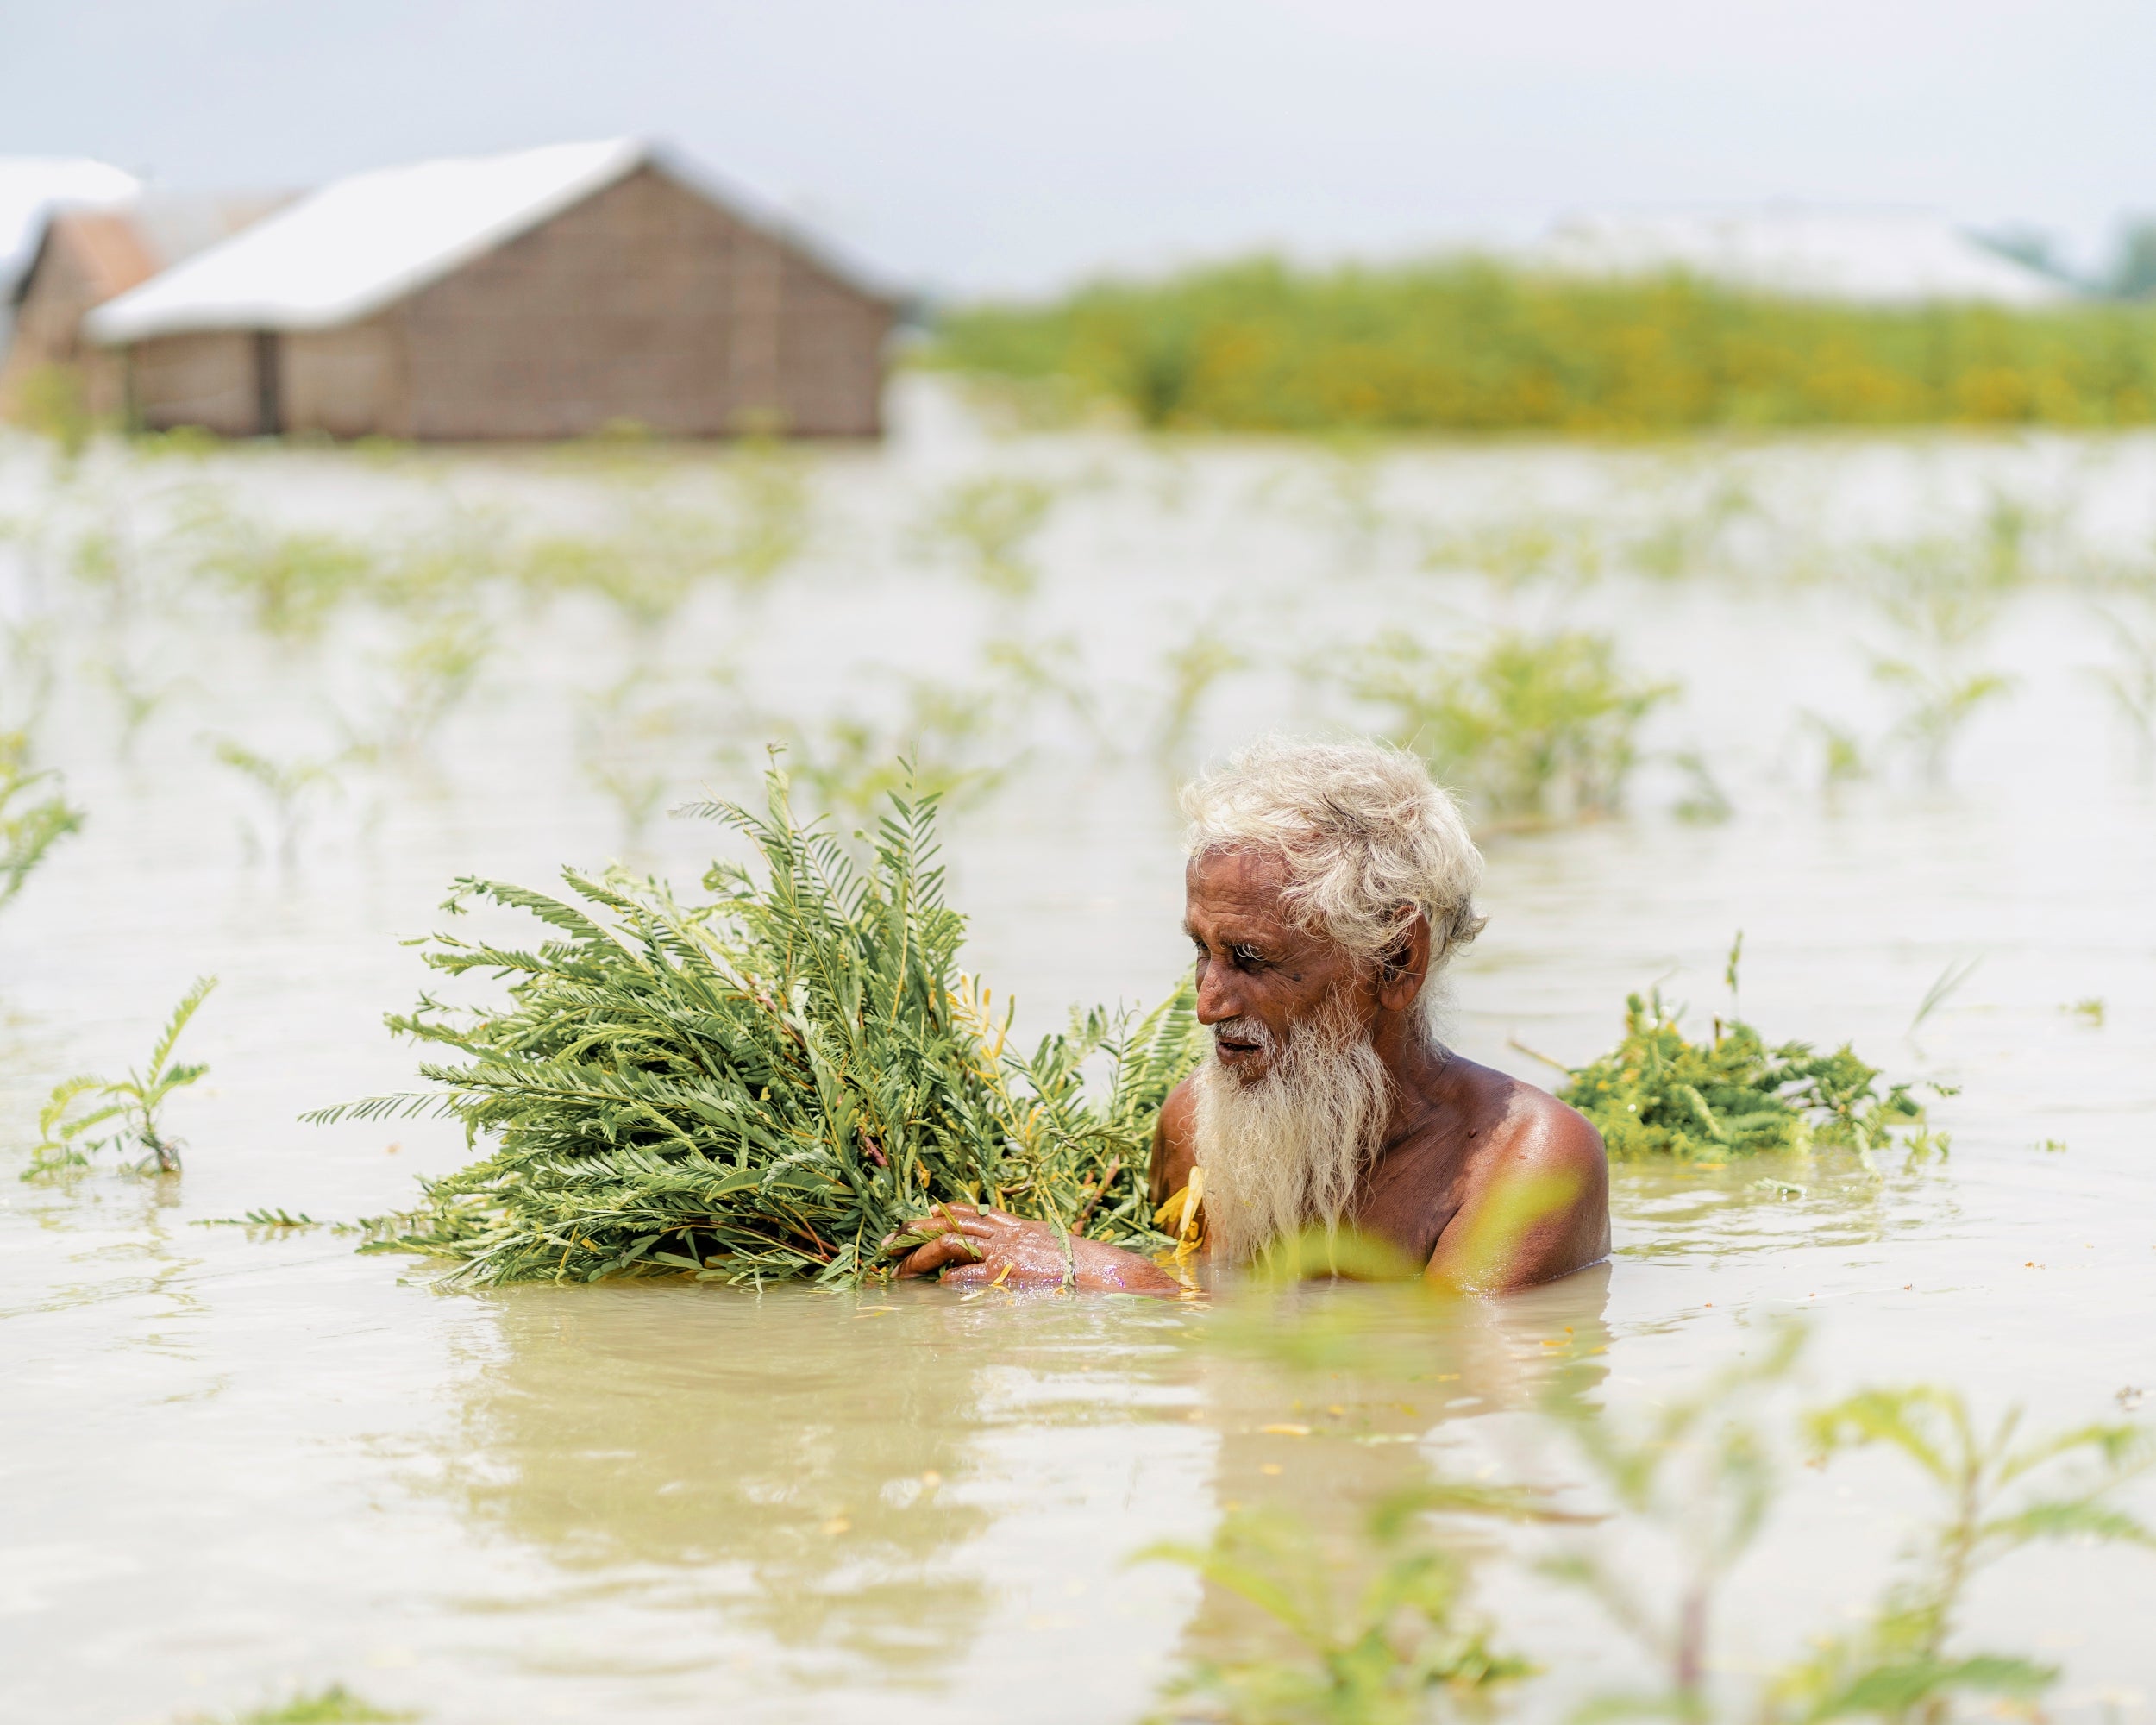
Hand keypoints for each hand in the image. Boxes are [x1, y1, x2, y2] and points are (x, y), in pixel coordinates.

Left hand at [885, 1204, 1183, 1296]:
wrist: (1107, 1272)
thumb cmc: (1086, 1269)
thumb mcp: (1053, 1252)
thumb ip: (1029, 1252)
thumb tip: (1015, 1266)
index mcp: (1017, 1225)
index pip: (969, 1212)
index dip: (939, 1215)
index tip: (917, 1221)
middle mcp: (1006, 1232)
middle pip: (949, 1221)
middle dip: (915, 1230)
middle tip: (888, 1245)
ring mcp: (1004, 1250)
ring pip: (949, 1242)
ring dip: (919, 1256)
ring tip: (899, 1272)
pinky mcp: (1005, 1272)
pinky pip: (965, 1275)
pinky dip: (944, 1283)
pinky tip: (931, 1291)